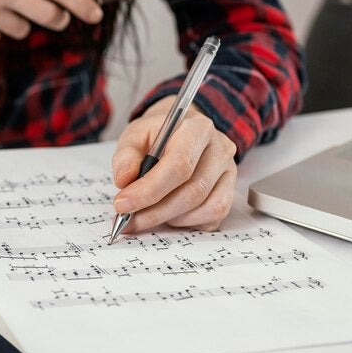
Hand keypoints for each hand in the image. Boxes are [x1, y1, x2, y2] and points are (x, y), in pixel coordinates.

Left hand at [111, 96, 236, 233]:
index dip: (149, 190)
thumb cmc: (156, 135)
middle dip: (155, 212)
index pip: (179, 165)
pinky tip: (166, 215)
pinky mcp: (229, 191)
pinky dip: (186, 223)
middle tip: (127, 220)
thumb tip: (124, 181)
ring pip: (204, 208)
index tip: (122, 204)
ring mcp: (228, 172)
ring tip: (143, 216)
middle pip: (193, 191)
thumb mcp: (135, 135)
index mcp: (197, 129)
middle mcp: (220, 150)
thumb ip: (126, 156)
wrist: (178, 131)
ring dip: (169, 219)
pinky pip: (212, 218)